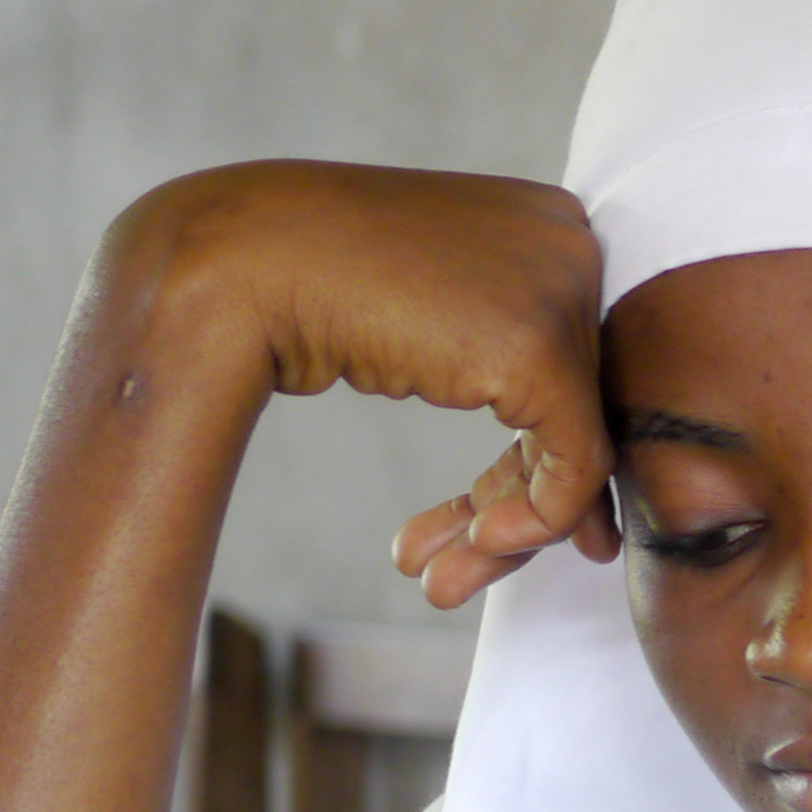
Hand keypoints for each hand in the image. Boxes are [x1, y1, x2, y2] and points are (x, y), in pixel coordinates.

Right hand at [96, 160, 619, 606]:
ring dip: (511, 531)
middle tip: (464, 565)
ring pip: (578, 446)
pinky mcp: (544, 346)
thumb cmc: (302, 287)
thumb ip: (494, 369)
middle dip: (516, 506)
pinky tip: (475, 545)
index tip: (495, 528)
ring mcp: (563, 290)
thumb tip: (558, 461)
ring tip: (442, 584)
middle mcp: (570, 246)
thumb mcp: (428, 323)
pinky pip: (577, 463)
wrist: (233, 262)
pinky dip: (536, 520)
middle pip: (576, 412)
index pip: (572, 369)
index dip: (535, 464)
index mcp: (546, 227)